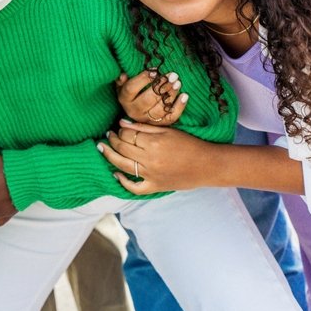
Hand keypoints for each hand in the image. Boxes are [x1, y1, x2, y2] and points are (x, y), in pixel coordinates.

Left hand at [97, 121, 215, 194]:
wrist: (207, 165)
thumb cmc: (190, 144)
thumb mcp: (168, 130)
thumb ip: (144, 127)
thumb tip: (122, 123)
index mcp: (154, 143)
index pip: (127, 135)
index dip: (119, 130)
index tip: (117, 127)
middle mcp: (150, 160)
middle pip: (122, 148)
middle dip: (111, 140)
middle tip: (107, 135)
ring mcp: (151, 175)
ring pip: (123, 166)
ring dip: (109, 156)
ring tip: (102, 148)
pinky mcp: (155, 187)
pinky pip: (134, 188)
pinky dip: (123, 182)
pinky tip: (115, 174)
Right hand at [115, 70, 186, 126]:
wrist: (139, 112)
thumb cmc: (132, 93)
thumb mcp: (123, 85)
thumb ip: (122, 80)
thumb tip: (123, 74)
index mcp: (124, 99)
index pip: (131, 89)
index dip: (143, 79)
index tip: (155, 71)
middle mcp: (134, 111)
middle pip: (148, 99)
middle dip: (161, 86)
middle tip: (172, 75)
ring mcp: (147, 119)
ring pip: (160, 108)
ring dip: (171, 95)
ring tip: (178, 83)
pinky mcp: (159, 124)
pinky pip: (171, 117)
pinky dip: (179, 107)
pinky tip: (185, 95)